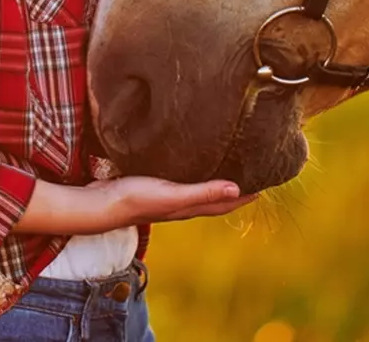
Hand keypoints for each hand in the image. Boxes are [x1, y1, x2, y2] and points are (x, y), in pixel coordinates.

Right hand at [93, 176, 258, 224]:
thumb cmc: (135, 200)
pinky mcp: (156, 185)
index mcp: (190, 207)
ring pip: (200, 188)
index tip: (268, 180)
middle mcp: (183, 203)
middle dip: (236, 186)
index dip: (247, 194)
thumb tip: (237, 188)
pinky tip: (192, 161)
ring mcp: (169, 195)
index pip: (226, 201)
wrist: (100, 203)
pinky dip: (195, 173)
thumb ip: (202, 193)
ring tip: (229, 162)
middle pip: (217, 196)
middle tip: (254, 169)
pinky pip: (183, 180)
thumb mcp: (172, 195)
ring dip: (216, 179)